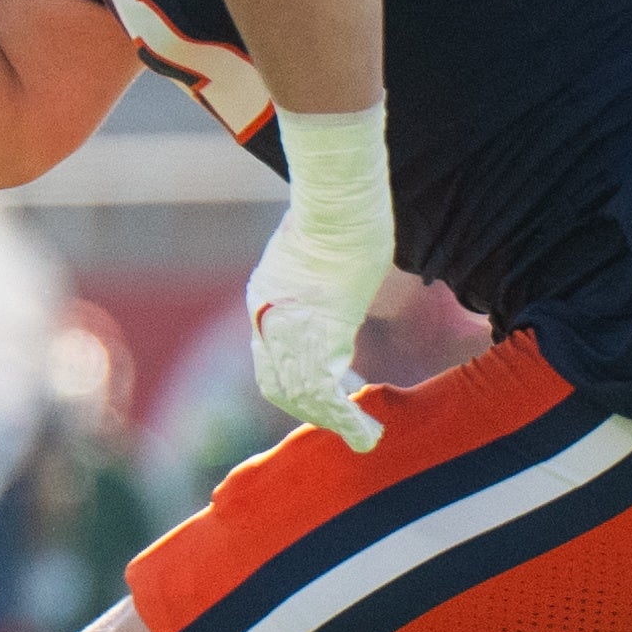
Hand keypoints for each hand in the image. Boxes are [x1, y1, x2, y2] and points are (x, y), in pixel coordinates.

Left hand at [245, 106, 395, 453]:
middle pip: (278, 383)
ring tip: (363, 436)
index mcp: (264, 298)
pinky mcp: (320, 329)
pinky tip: (367, 432)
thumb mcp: (317, 245)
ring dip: (332, 420)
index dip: (291, 385)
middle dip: (309, 409)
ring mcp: (289, 326)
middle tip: (344, 422)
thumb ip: (317, 269)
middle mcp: (267, 318)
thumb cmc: (339, 208)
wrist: (337, 195)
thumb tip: (338, 266)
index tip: (325, 393)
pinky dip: (345, 418)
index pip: (267, 360)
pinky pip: (325, 389)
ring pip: (301, 392)